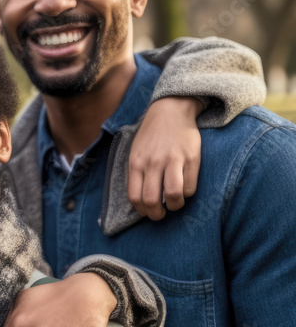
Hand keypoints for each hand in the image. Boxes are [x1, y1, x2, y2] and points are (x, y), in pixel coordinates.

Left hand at [128, 96, 202, 219]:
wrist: (171, 111)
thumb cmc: (152, 136)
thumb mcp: (136, 152)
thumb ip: (137, 173)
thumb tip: (139, 200)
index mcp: (136, 163)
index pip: (135, 196)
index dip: (141, 210)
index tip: (147, 212)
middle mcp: (153, 163)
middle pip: (152, 199)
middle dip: (157, 214)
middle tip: (161, 215)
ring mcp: (172, 160)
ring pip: (173, 195)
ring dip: (175, 206)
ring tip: (175, 204)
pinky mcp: (191, 158)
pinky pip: (190, 186)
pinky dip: (188, 194)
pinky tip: (185, 190)